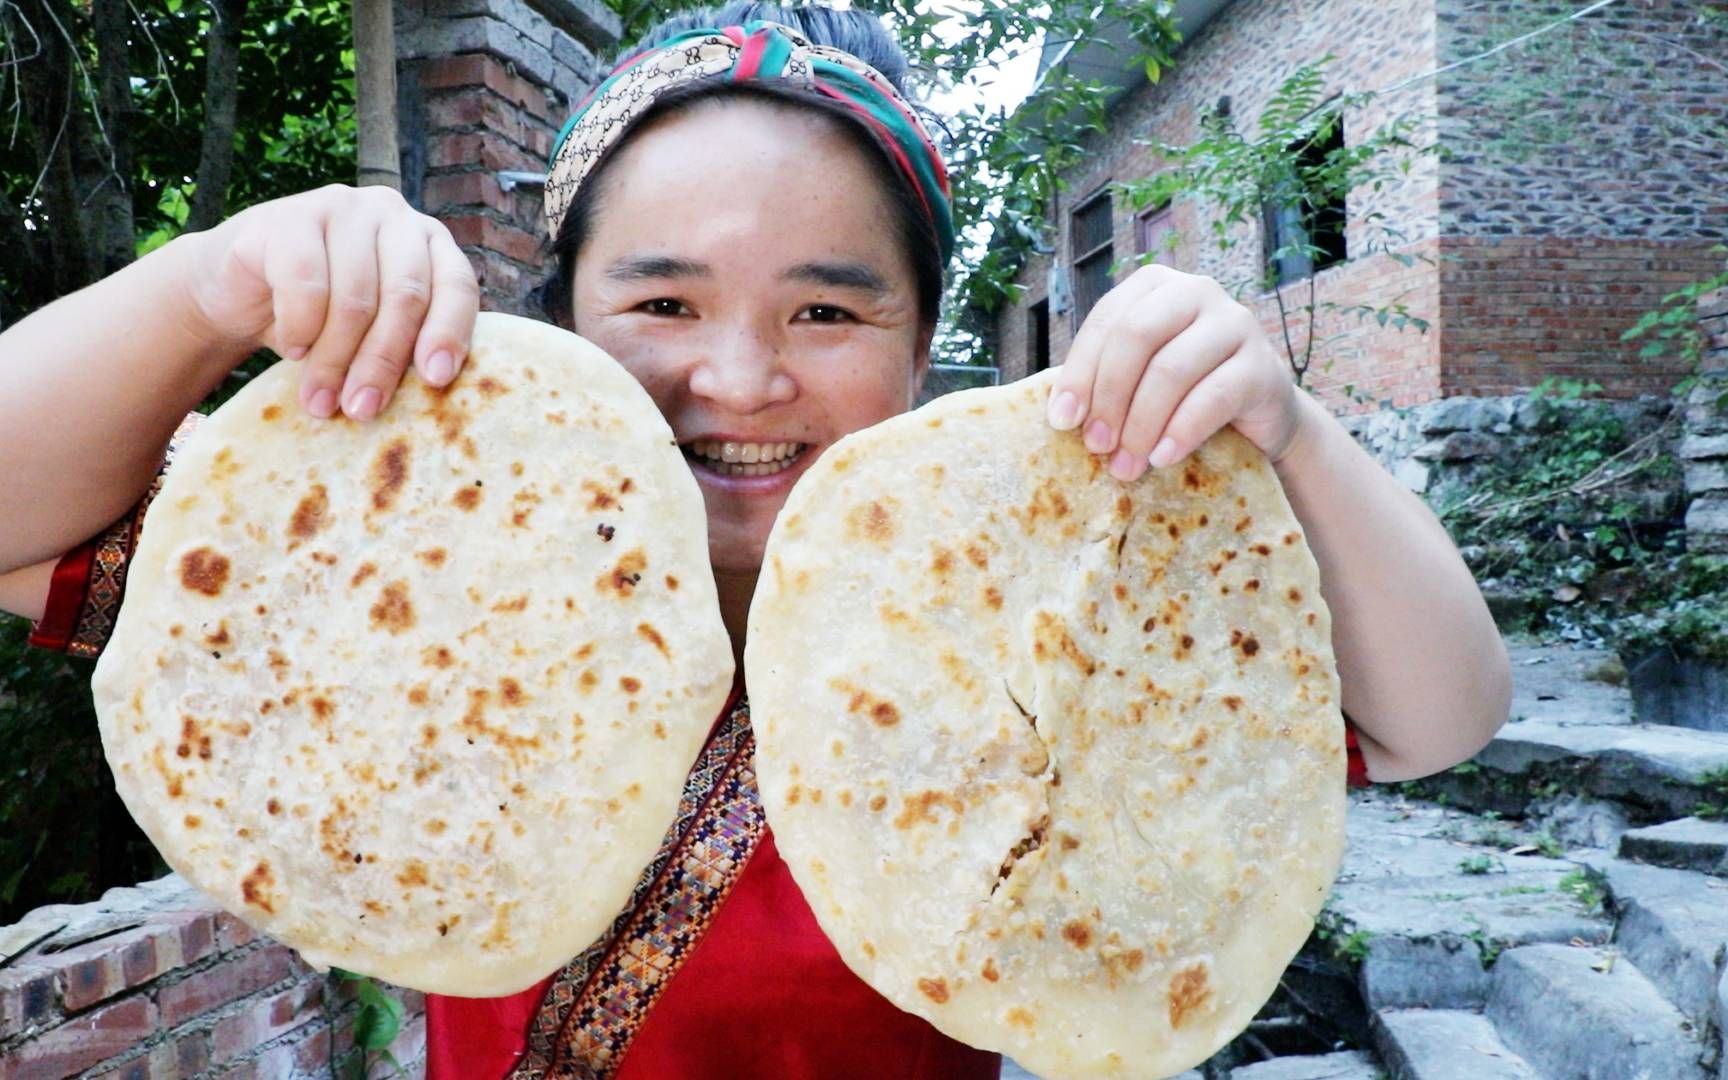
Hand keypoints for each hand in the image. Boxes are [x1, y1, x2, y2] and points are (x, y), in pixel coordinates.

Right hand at [177, 184, 478, 420]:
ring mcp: (343, 208)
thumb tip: (426, 394)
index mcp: (430, 242)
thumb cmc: (323, 316)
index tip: (435, 380)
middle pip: (406, 297)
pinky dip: (300, 328)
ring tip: (321, 401)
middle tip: (362, 410)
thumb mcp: (373, 331)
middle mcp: (393, 215)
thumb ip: (405, 345)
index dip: (449, 333)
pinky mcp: (291, 216)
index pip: (456, 285)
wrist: (239, 288)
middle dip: (383, 363)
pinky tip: (293, 349)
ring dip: (335, 360)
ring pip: (355, 298)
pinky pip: (305, 284)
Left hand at [1045, 265, 1302, 481]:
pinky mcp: (1263, 364)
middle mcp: (1196, 291)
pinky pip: (1214, 397)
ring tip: (1126, 465)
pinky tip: (1162, 458)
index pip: (1107, 321)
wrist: (1257, 417)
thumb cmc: (1184, 393)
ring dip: (1141, 425)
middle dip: (1109, 396)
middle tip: (1096, 446)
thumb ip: (1103, 380)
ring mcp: (1235, 323)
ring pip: (1172, 369)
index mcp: (1155, 286)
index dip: (1079, 372)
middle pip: (1137, 336)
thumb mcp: (1139, 377)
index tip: (1062, 421)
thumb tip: (1062, 414)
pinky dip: (1181, 432)